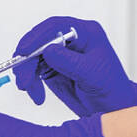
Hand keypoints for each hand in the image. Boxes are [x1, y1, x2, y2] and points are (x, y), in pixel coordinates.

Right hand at [12, 16, 136, 114]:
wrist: (113, 109)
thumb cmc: (112, 88)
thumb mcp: (93, 74)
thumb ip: (70, 62)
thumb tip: (47, 51)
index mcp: (85, 33)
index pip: (55, 27)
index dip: (37, 37)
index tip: (24, 51)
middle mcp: (70, 40)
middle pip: (40, 41)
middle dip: (27, 59)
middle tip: (23, 79)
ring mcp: (60, 54)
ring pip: (33, 56)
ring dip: (26, 73)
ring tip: (28, 89)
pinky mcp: (53, 69)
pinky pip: (34, 71)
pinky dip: (31, 83)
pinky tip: (37, 96)